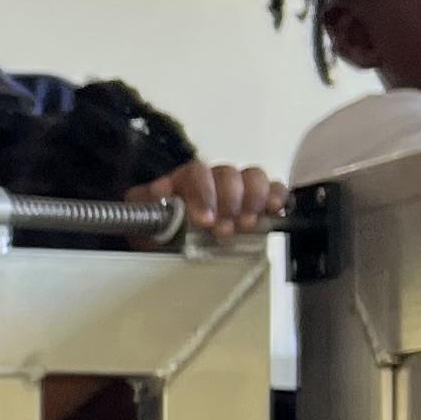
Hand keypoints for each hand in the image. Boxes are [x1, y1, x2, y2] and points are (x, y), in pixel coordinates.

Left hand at [136, 160, 288, 239]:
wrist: (172, 247)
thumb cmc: (161, 231)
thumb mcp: (143, 216)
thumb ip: (143, 202)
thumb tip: (158, 191)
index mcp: (187, 179)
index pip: (198, 172)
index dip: (204, 193)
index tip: (203, 220)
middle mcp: (215, 179)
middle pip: (229, 174)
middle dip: (228, 202)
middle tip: (224, 228)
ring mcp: (239, 189)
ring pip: (253, 176)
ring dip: (252, 200)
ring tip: (246, 224)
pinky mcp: (260, 202)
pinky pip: (275, 189)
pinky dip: (277, 196)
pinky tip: (273, 209)